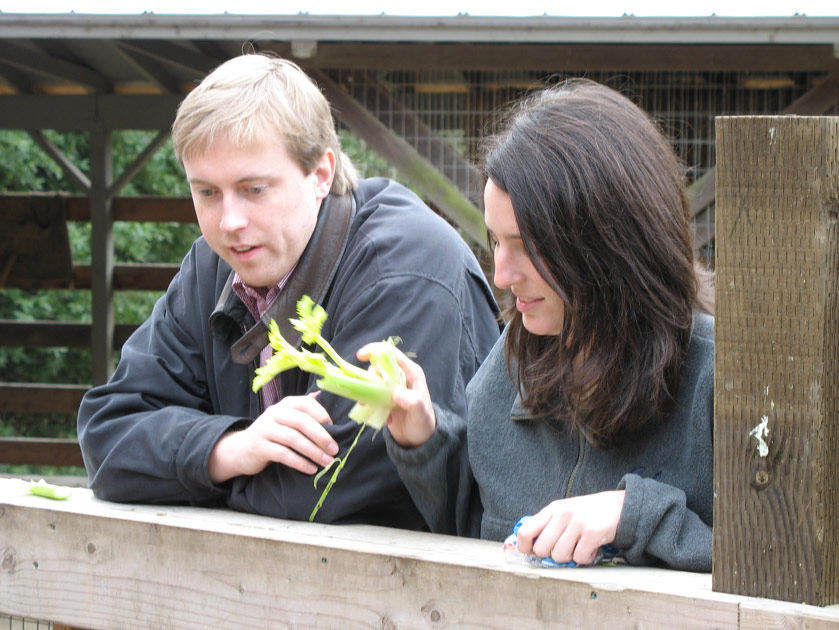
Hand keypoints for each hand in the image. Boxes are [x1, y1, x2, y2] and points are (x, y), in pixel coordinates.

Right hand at [208, 393, 338, 482]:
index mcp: (284, 404)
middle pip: (301, 422)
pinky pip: (283, 454)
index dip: (322, 415)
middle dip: (321, 436)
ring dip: (313, 451)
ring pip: (293, 439)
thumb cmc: (272, 434)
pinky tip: (311, 469)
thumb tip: (321, 394)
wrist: (240, 449)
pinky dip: (300, 462)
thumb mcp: (286, 419)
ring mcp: (264, 429)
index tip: (336, 428)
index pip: (306, 403)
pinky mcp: (259, 447)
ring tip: (327, 462)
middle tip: (334, 449)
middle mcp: (273, 413)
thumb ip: (303, 410)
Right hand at [357, 342, 435, 447]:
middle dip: (369, 379)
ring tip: (371, 407)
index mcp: (410, 372)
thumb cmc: (423, 422)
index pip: (390, 353)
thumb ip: (412, 401)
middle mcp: (400, 376)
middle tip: (369, 396)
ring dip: (367, 393)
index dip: (374, 350)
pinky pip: (370, 394)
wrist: (419, 438)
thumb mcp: (420, 413)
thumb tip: (396, 393)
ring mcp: (391, 387)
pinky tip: (381, 416)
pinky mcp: (384, 398)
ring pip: (371, 381)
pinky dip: (369, 403)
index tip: (360, 356)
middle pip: (377, 367)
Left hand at [516, 490, 625, 564]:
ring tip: (578, 546)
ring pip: (559, 556)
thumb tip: (529, 546)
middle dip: (550, 555)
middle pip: (541, 549)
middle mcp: (562, 515)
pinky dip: (585, 558)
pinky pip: (579, 558)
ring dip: (569, 557)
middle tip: (562, 549)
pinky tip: (590, 548)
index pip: (526, 530)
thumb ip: (548, 525)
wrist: (618, 506)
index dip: (524, 547)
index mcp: (552, 509)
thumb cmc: (588, 512)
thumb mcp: (564, 511)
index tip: (529, 553)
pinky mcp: (592, 533)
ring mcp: (577, 523)